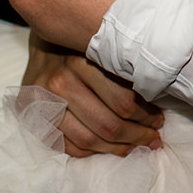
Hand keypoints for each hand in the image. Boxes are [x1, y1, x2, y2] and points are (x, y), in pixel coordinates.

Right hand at [23, 31, 163, 157]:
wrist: (45, 41)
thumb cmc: (83, 45)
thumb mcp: (104, 48)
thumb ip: (124, 70)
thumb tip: (159, 98)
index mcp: (81, 61)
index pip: (122, 101)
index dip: (146, 116)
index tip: (159, 120)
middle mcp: (60, 82)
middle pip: (108, 123)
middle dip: (137, 135)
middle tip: (153, 139)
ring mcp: (44, 103)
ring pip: (89, 139)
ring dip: (118, 148)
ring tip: (135, 146)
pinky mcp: (34, 118)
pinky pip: (68, 146)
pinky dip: (92, 152)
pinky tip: (108, 148)